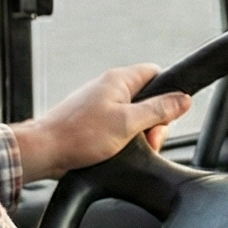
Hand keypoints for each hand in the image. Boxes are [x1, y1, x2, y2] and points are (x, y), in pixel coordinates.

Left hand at [13, 65, 191, 178]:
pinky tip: (115, 152)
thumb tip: (183, 99)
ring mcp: (100, 105)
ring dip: (138, 135)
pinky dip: (122, 141)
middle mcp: (109, 88)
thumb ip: (158, 110)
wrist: (44, 151)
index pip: (156, 74)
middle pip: (148, 100)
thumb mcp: (128, 123)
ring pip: (134, 117)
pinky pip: (118, 127)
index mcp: (119, 80)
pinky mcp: (93, 122)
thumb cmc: (79, 135)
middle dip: (153, 123)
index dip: (168, 95)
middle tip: (146, 140)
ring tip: (126, 149)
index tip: (165, 117)